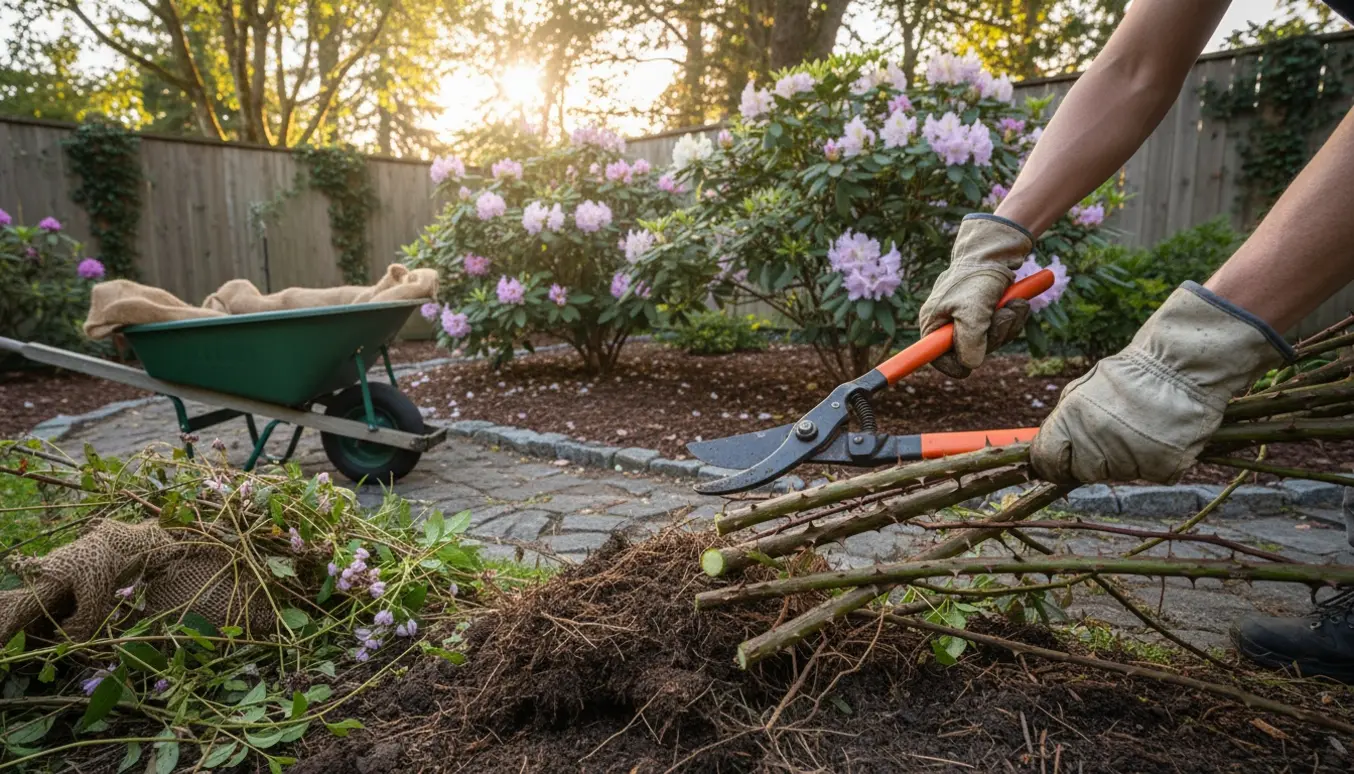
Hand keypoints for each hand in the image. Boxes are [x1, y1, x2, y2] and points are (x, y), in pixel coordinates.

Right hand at [919, 214, 1034, 378]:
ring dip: (1008, 324)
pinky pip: (1003, 329)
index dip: (952, 365)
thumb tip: (970, 365)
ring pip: (991, 341)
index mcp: (934, 324)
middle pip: (971, 352)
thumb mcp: (972, 308)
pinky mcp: (986, 314)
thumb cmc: (977, 276)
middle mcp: (948, 324)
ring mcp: (968, 320)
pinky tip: (1017, 302)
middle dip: (993, 336)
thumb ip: (969, 339)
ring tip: (1012, 304)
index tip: (967, 369)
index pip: (937, 358)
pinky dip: (1013, 318)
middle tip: (1003, 315)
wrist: (995, 250)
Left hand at [1030, 282, 1293, 484]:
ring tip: (1143, 427)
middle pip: (1084, 472)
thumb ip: (1064, 422)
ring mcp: (1131, 455)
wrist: (1184, 364)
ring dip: (1128, 458)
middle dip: (1095, 460)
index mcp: (1072, 418)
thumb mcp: (1084, 389)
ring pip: (1120, 473)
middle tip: (1115, 435)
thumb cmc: (1132, 373)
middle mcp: (1097, 439)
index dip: (1053, 463)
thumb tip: (1043, 452)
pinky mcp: (1163, 465)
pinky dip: (1157, 461)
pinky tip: (1163, 435)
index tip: (1062, 462)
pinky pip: (1152, 474)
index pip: (1047, 460)